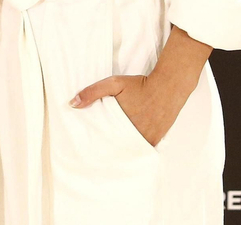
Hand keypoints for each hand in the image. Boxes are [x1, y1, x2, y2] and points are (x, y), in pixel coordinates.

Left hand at [71, 26, 209, 146]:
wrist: (168, 87)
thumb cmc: (140, 85)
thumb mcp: (114, 83)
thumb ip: (92, 92)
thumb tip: (72, 104)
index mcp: (121, 124)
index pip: (103, 140)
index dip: (95, 145)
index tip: (86, 149)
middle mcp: (134, 135)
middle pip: (116, 148)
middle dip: (106, 150)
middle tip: (95, 156)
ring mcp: (146, 139)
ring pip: (128, 150)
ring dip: (120, 151)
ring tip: (108, 156)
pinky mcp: (155, 140)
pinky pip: (141, 150)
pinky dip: (134, 150)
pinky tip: (126, 151)